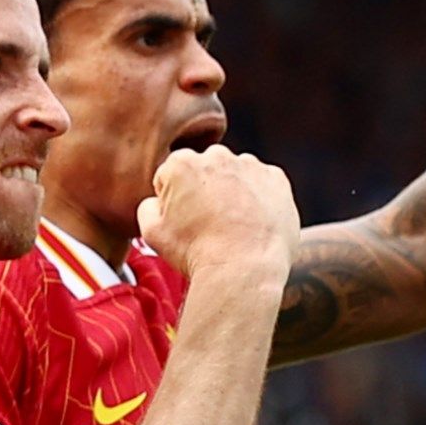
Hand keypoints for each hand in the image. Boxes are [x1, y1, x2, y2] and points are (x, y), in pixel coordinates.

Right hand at [136, 146, 298, 279]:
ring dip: (231, 193)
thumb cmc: (195, 252)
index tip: (182, 221)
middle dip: (203, 190)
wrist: (243, 269)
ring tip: (232, 227)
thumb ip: (148, 206)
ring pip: (234, 175)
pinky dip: (258, 199)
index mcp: (181, 163)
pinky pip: (262, 184)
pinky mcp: (277, 179)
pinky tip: (251, 224)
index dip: (172, 201)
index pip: (170, 176)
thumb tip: (156, 201)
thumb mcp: (151, 233)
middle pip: (204, 170)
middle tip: (206, 224)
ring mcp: (250, 165)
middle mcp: (217, 155)